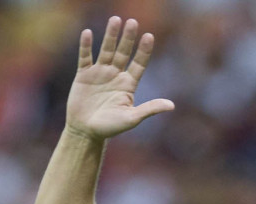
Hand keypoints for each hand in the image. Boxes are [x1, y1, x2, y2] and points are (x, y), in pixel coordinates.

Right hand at [66, 16, 173, 140]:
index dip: (144, 50)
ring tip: (115, 19)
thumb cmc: (110, 128)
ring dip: (111, 36)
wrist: (85, 131)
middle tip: (133, 22)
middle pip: (124, 52)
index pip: (139, 63)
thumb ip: (149, 109)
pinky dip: (86, 46)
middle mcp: (116, 75)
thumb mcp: (131, 118)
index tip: (149, 36)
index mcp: (128, 84)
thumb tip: (171, 106)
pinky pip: (85, 57)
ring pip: (106, 50)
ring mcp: (100, 73)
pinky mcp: (83, 75)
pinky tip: (88, 33)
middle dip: (128, 38)